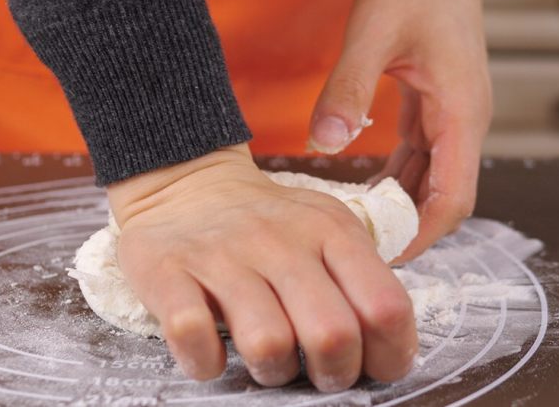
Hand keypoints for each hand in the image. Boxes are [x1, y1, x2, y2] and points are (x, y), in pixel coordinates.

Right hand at [107, 143, 416, 390]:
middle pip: (332, 335)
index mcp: (329, 230)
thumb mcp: (324, 229)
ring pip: (268, 344)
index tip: (373, 366)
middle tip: (316, 372)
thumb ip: (359, 278)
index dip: (390, 355)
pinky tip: (211, 352)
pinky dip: (205, 361)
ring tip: (265, 360)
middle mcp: (279, 240)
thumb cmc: (265, 226)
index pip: (386, 307)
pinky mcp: (168, 271)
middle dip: (332, 374)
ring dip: (271, 372)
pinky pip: (192, 336)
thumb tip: (385, 351)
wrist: (185, 185)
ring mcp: (221, 255)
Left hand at [307, 0, 492, 261]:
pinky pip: (419, 155)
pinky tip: (368, 189)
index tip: (387, 256)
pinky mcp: (434, 105)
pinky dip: (397, 177)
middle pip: (444, 196)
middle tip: (361, 249)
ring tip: (360, 227)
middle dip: (408, 227)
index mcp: (462, 113)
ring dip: (400, 205)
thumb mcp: (373, 35)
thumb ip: (347, 90)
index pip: (454, 197)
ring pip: (432, 178)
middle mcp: (463, 121)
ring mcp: (451, 114)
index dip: (423, 235)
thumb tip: (323, 144)